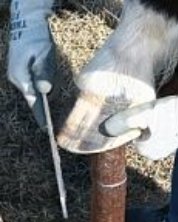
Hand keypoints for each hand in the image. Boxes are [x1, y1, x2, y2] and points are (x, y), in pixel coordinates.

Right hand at [8, 0, 55, 127]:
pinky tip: (46, 86)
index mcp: (22, 77)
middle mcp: (19, 79)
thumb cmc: (37, 40)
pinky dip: (41, 89)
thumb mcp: (43, 56)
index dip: (40, 116)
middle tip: (49, 123)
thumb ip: (44, 73)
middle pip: (33, 99)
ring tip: (49, 101)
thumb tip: (45, 90)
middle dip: (42, 109)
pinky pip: (33, 85)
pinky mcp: (23, 72)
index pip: (33, 102)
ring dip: (43, 97)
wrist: (28, 26)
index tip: (46, 129)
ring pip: (34, 92)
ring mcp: (19, 76)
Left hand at [105, 82, 177, 159]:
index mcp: (146, 151)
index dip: (128, 124)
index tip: (135, 116)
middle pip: (135, 135)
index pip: (127, 137)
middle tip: (145, 114)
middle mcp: (154, 153)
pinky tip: (160, 116)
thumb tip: (103, 129)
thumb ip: (121, 123)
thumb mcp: (140, 117)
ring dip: (145, 123)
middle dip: (137, 124)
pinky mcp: (170, 139)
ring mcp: (163, 147)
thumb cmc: (169, 114)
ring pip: (145, 132)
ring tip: (154, 114)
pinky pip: (154, 131)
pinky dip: (154, 123)